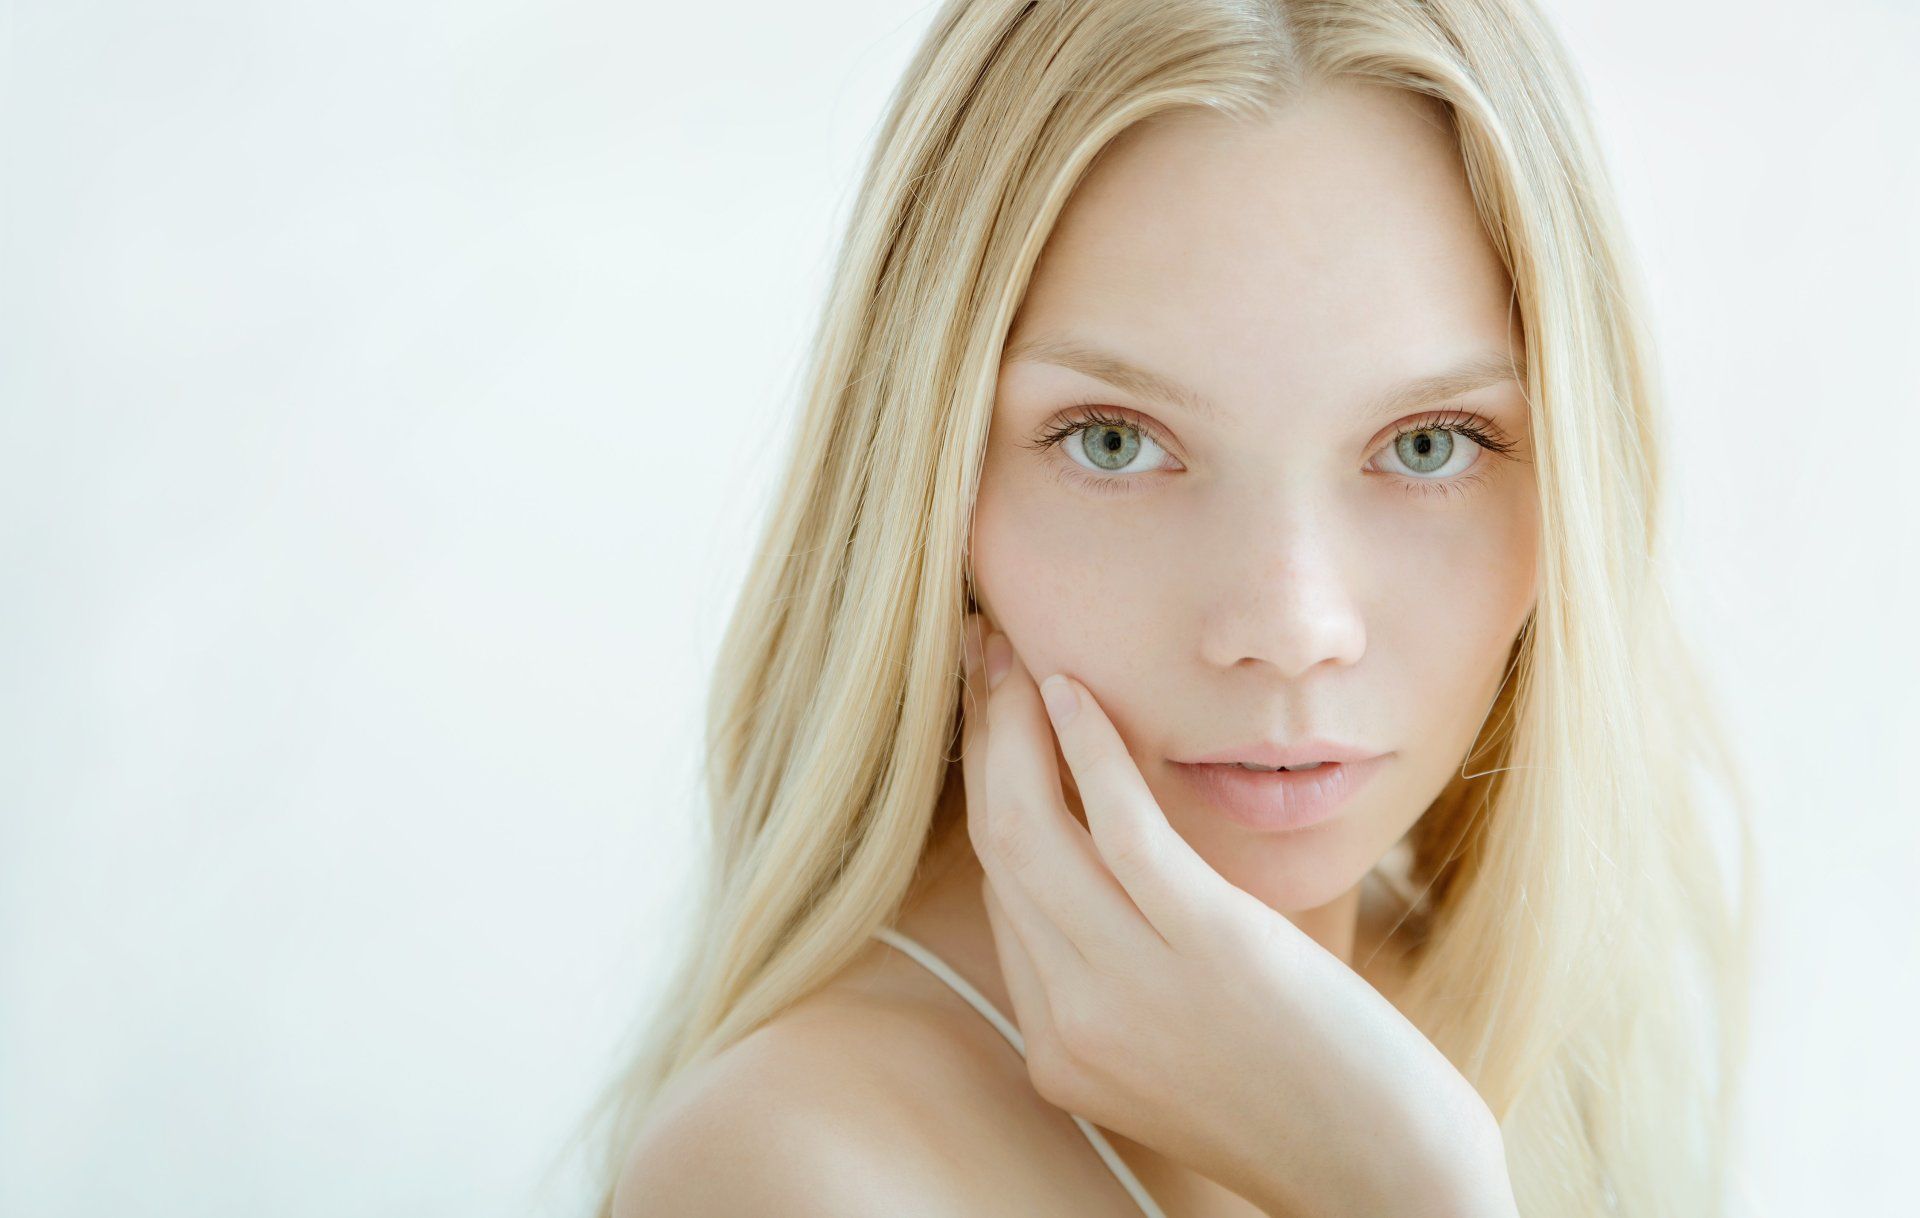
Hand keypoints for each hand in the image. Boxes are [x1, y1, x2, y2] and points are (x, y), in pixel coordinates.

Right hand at [958, 613, 1512, 1217]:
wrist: (1393, 1181)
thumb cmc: (1310, 1106)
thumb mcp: (1182, 1049)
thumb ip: (1125, 977)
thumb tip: (1109, 872)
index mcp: (1061, 1050)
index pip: (1003, 895)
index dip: (989, 792)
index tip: (994, 719)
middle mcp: (1073, 1021)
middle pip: (997, 847)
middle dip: (979, 738)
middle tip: (983, 656)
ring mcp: (1130, 988)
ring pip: (1029, 828)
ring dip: (1013, 723)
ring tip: (1012, 652)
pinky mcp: (1207, 946)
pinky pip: (1117, 826)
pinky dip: (1085, 747)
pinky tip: (1072, 691)